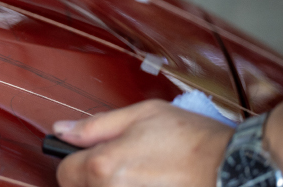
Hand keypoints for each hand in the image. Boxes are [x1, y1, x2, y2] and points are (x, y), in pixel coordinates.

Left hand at [54, 100, 232, 186]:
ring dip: (111, 184)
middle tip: (121, 162)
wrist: (232, 167)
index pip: (64, 173)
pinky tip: (150, 182)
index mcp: (103, 165)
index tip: (89, 154)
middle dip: (91, 176)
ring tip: (139, 173)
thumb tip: (62, 130)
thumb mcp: (140, 115)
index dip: (73, 160)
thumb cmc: (190, 139)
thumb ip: (95, 125)